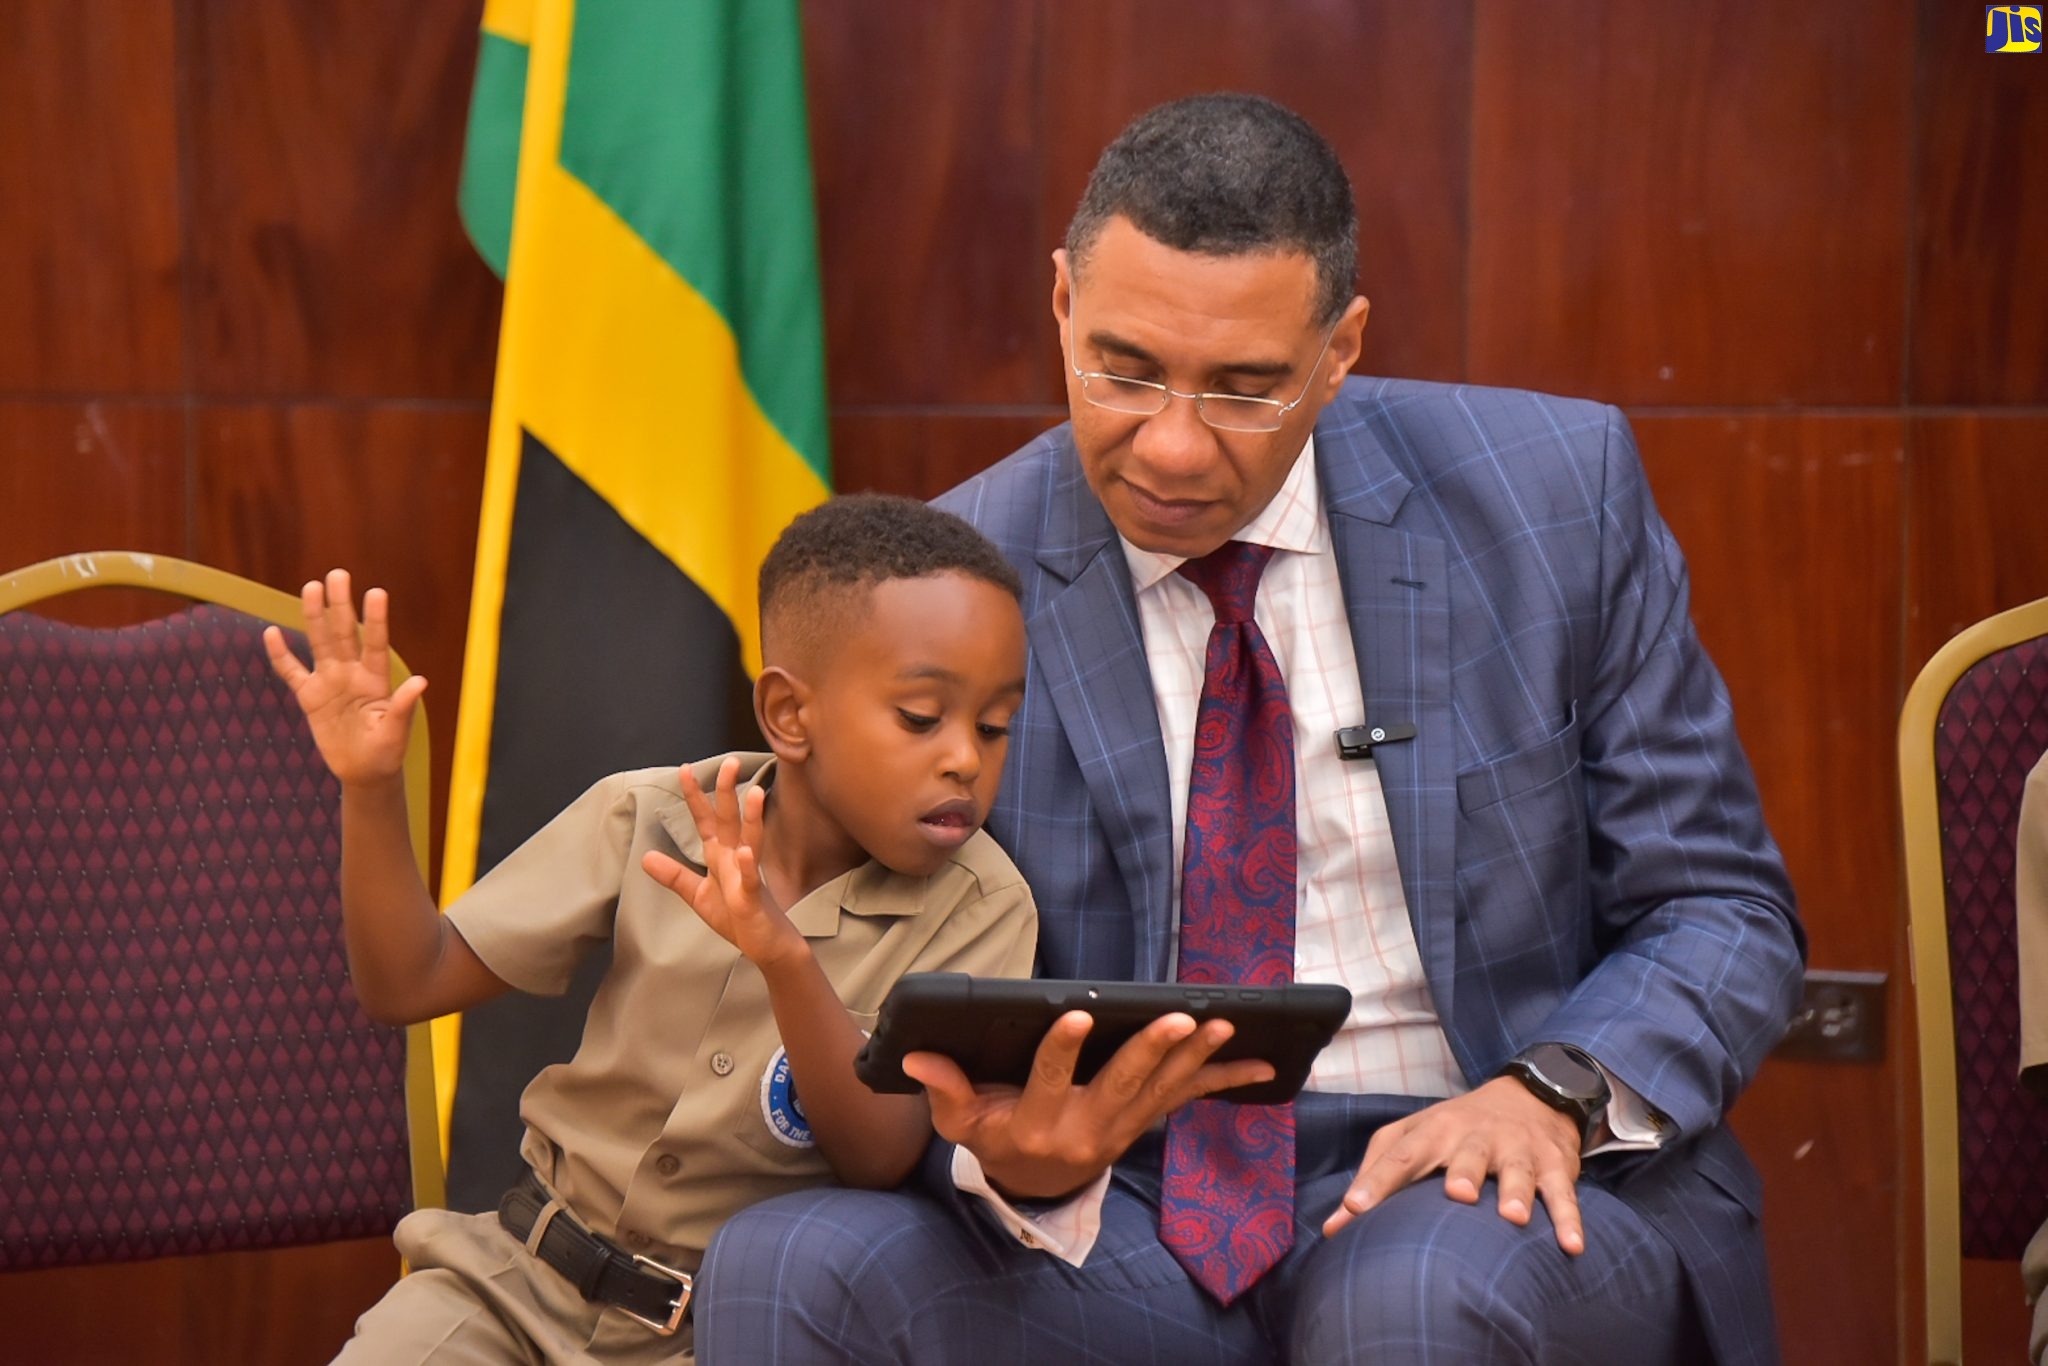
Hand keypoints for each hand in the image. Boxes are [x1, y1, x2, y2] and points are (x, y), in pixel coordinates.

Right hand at [263, 569, 424, 786]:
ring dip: (315, 616)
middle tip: (338, 574)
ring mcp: (330, 682)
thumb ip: (404, 707)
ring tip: (311, 587)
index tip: (377, 592)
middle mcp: (352, 674)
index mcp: (376, 680)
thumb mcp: (396, 732)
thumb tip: (421, 682)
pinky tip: (270, 633)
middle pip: (344, 634)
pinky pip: (292, 672)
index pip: (376, 644)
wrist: (365, 771)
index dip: (376, 620)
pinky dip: (281, 655)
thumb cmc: (387, 752)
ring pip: (319, 643)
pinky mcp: (310, 698)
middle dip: (341, 605)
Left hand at [642, 757, 804, 968]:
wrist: (767, 944)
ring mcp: (747, 876)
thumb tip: (645, 857)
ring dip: (752, 818)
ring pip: (750, 841)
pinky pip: (752, 880)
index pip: (705, 820)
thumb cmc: (737, 917)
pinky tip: (745, 853)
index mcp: (720, 856)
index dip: (695, 796)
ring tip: (754, 793)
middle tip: (730, 762)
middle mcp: (735, 859)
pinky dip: (748, 866)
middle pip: (729, 820)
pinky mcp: (754, 899)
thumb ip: (674, 875)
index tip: (684, 769)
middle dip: (728, 791)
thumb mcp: (699, 895)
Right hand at [903, 1009, 1277, 1199]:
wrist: (1035, 1186)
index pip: (1049, 1080)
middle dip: (1153, 1050)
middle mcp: (1087, 1130)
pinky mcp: (1144, 1122)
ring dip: (1195, 1057)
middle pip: (1122, 1085)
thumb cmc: (996, 1139)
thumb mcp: (963, 1123)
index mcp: (1038, 1124)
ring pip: (1162, 1090)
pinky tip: (1261, 1064)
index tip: (1075, 1012)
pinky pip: (1185, 1099)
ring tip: (1223, 1025)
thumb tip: (916, 1055)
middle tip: (1179, 1018)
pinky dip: (1223, 1080)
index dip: (1062, 1048)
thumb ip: (945, 1090)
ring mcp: (1122, 1129)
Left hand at [1322, 1076, 1585, 1253]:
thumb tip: (1334, 1227)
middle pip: (1465, 1154)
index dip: (1376, 1181)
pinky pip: (1563, 1193)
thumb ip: (1375, 1176)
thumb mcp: (1413, 1137)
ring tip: (1513, 1217)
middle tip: (1455, 1195)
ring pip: (1516, 1170)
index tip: (1355, 1209)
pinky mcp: (1554, 1164)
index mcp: (1434, 1131)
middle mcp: (1475, 1137)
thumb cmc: (1456, 1128)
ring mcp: (1517, 1149)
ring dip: (1516, 1192)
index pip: (1400, 1155)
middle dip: (1461, 1173)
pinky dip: (1569, 1218)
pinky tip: (1571, 1245)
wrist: (1531, 1092)